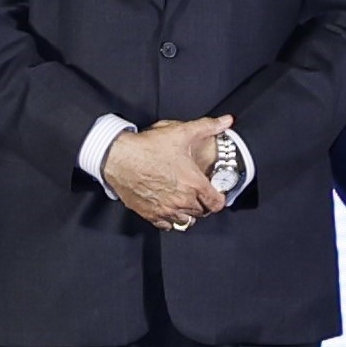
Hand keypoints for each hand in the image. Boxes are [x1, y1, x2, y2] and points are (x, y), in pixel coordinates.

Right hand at [101, 116, 231, 231]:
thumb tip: (227, 121)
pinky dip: (171, 220)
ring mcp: (165, 210)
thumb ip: (208, 126)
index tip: (214, 193)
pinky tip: (168, 208)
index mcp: (194, 184)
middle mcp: (182, 201)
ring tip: (185, 202)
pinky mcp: (150, 214)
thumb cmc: (148, 147)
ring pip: (186, 222)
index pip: (216, 204)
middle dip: (203, 204)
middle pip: (202, 213)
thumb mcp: (181, 132)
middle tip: (198, 193)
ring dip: (188, 213)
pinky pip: (167, 226)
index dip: (218, 198)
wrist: (118, 158)